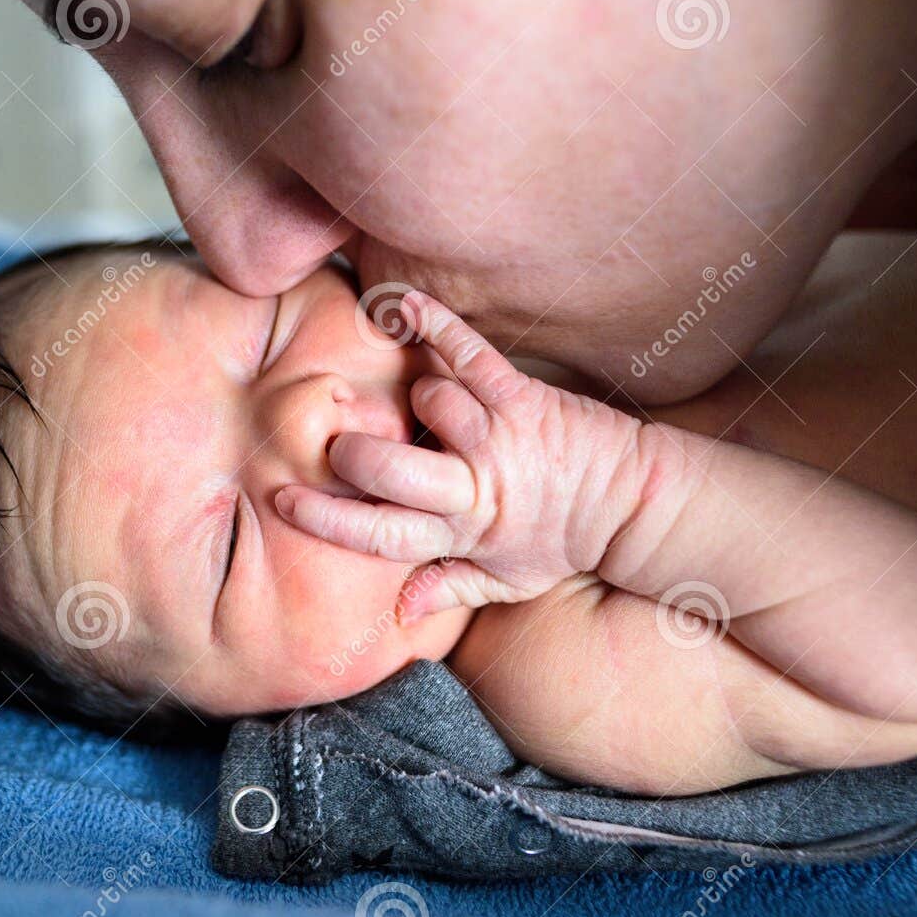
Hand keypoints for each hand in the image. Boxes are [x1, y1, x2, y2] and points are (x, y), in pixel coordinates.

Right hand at [275, 290, 645, 620]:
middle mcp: (477, 489)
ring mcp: (498, 438)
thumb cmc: (564, 543)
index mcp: (464, 536)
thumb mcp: (508, 583)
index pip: (379, 534)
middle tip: (346, 447)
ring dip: (414, 397)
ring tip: (419, 406)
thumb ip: (449, 589)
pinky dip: (434, 323)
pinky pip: (469, 352)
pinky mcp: (520, 396)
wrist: (634, 502)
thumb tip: (396, 611)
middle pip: (391, 469)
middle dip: (356, 453)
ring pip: (428, 403)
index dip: (324, 517)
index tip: (282, 498)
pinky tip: (400, 305)